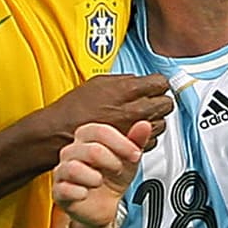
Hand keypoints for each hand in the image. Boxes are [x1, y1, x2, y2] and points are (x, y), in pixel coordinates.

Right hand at [46, 73, 172, 147]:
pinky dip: (146, 135)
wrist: (61, 133)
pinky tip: (136, 131)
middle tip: (154, 100)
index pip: (160, 83)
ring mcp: (133, 131)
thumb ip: (123, 80)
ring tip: (144, 117)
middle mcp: (133, 111)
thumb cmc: (74, 109)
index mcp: (125, 91)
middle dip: (161, 100)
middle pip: (165, 103)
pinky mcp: (130, 147)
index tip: (156, 85)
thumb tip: (138, 80)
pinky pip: (151, 140)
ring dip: (156, 119)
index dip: (159, 83)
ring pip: (161, 123)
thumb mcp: (97, 83)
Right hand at [52, 120, 151, 227]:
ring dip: (94, 177)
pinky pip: (64, 189)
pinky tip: (86, 194)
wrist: (104, 207)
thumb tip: (144, 125)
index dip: (120, 142)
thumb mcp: (128, 160)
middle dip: (111, 161)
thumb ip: (136, 141)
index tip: (135, 154)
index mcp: (87, 139)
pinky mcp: (59, 192)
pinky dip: (79, 193)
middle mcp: (72, 152)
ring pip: (73, 168)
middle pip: (90, 149)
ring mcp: (63, 172)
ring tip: (100, 182)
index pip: (99, 131)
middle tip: (119, 170)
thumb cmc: (112, 179)